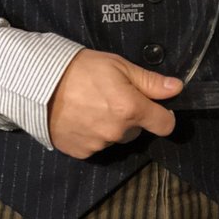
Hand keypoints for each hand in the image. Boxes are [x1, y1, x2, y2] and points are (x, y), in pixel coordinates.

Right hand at [48, 49, 182, 157]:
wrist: (41, 84)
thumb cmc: (84, 68)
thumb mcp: (120, 66)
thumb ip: (150, 81)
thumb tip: (177, 88)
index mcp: (131, 108)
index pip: (164, 125)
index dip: (164, 115)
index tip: (157, 106)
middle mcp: (117, 132)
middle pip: (138, 130)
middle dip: (131, 116)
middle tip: (113, 96)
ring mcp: (99, 145)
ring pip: (116, 137)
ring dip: (112, 125)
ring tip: (93, 104)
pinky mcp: (82, 153)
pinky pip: (97, 145)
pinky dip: (93, 133)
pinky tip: (82, 116)